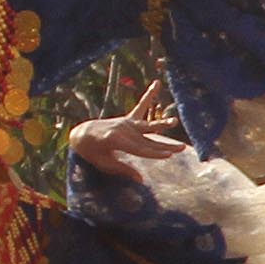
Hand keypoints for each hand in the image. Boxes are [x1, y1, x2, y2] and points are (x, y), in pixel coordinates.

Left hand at [68, 103, 184, 179]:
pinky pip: (142, 106)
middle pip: (148, 140)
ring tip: (175, 121)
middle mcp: (123, 129)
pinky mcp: (128, 119)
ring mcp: (127, 123)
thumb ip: (123, 170)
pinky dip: (149, 95)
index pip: (140, 149)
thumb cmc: (91, 152)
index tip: (168, 156)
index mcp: (115, 140)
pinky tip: (157, 84)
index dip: (154, 153)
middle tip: (181, 148)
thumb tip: (141, 179)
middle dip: (165, 145)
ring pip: (148, 125)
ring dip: (163, 124)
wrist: (83, 134)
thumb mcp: (104, 163)